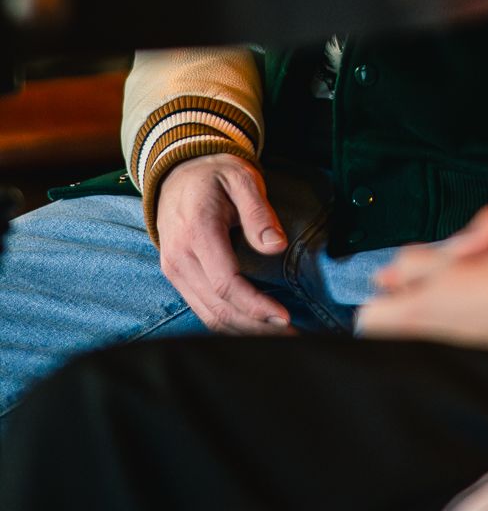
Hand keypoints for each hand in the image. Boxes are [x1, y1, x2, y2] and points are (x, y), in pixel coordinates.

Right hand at [156, 154, 293, 333]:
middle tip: (290, 337)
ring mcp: (174, 269)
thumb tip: (277, 246)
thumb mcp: (242, 178)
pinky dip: (227, 322)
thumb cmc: (215, 174)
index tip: (285, 317)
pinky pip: (201, 308)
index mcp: (197, 232)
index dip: (256, 305)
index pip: (226, 282)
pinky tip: (251, 326)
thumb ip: (258, 212)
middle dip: (255, 326)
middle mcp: (179, 257)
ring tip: (276, 337)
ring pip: (208, 315)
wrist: (177, 173)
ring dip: (242, 331)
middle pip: (217, 307)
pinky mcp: (175, 276)